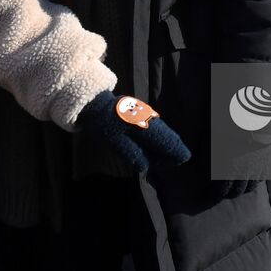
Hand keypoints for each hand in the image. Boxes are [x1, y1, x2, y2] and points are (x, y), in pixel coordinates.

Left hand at [76, 91, 190, 173]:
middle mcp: (154, 120)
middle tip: (150, 163)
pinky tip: (142, 147)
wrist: (97, 103)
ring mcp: (151, 117)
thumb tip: (146, 167)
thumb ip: (132, 154)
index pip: (173, 143)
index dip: (172, 158)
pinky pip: (158, 132)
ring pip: (166, 136)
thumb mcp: (114, 142)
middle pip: (173, 140)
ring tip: (143, 156)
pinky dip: (154, 143)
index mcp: (149, 127)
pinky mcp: (146, 116)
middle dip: (166, 156)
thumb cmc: (104, 124)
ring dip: (160, 150)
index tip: (157, 166)